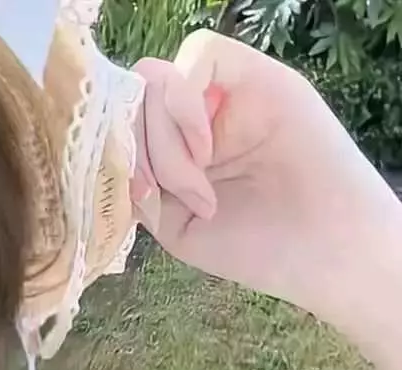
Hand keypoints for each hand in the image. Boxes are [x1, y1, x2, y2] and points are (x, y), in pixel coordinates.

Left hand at [130, 30, 400, 331]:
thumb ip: (137, 184)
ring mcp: (227, 91)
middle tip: (172, 196)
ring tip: (200, 191)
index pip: (121, 119)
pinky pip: (199, 57)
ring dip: (164, 143)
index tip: (137, 195)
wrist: (319, 252)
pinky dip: (184, 107)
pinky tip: (204, 153)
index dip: (113, 150)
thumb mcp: (173, 223)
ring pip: (157, 79)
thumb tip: (110, 152)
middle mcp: (196, 113)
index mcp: (173, 146)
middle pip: (133, 99)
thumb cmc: (253, 245)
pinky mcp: (258, 74)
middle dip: (139, 152)